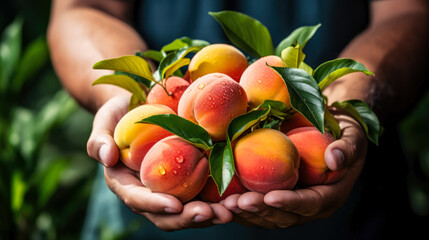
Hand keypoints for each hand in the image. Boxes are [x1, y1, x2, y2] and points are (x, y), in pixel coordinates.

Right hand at [87, 95, 232, 230]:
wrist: (140, 108)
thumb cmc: (119, 115)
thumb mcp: (104, 122)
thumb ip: (99, 140)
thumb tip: (106, 157)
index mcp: (126, 184)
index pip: (138, 200)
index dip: (155, 205)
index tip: (174, 204)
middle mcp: (149, 193)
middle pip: (167, 215)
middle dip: (189, 218)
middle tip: (212, 214)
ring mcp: (170, 189)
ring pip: (188, 210)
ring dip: (210, 214)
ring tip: (231, 210)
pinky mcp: (188, 180)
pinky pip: (203, 194)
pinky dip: (219, 198)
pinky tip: (238, 196)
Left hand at [223, 110, 367, 227]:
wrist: (333, 133)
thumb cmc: (344, 133)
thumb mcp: (353, 136)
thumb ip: (346, 148)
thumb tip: (334, 159)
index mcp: (330, 195)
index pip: (310, 203)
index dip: (291, 202)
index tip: (270, 197)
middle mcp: (310, 206)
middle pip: (285, 216)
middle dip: (261, 210)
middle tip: (238, 203)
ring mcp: (292, 205)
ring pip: (268, 217)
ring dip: (247, 213)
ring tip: (225, 205)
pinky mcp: (277, 198)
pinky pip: (259, 208)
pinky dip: (242, 206)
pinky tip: (222, 200)